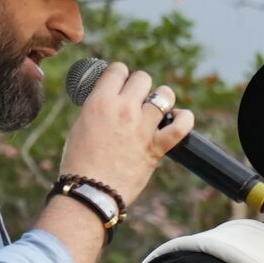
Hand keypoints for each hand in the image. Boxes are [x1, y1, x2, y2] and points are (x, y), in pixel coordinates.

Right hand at [54, 61, 194, 209]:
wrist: (89, 192)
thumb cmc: (79, 163)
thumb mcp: (81, 126)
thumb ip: (98, 109)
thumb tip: (111, 100)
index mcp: (99, 102)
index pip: (118, 70)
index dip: (120, 75)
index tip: (119, 84)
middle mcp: (123, 109)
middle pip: (142, 78)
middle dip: (139, 87)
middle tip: (135, 100)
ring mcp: (142, 127)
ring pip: (164, 95)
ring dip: (161, 99)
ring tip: (156, 109)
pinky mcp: (156, 146)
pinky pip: (180, 125)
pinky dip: (184, 119)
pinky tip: (178, 118)